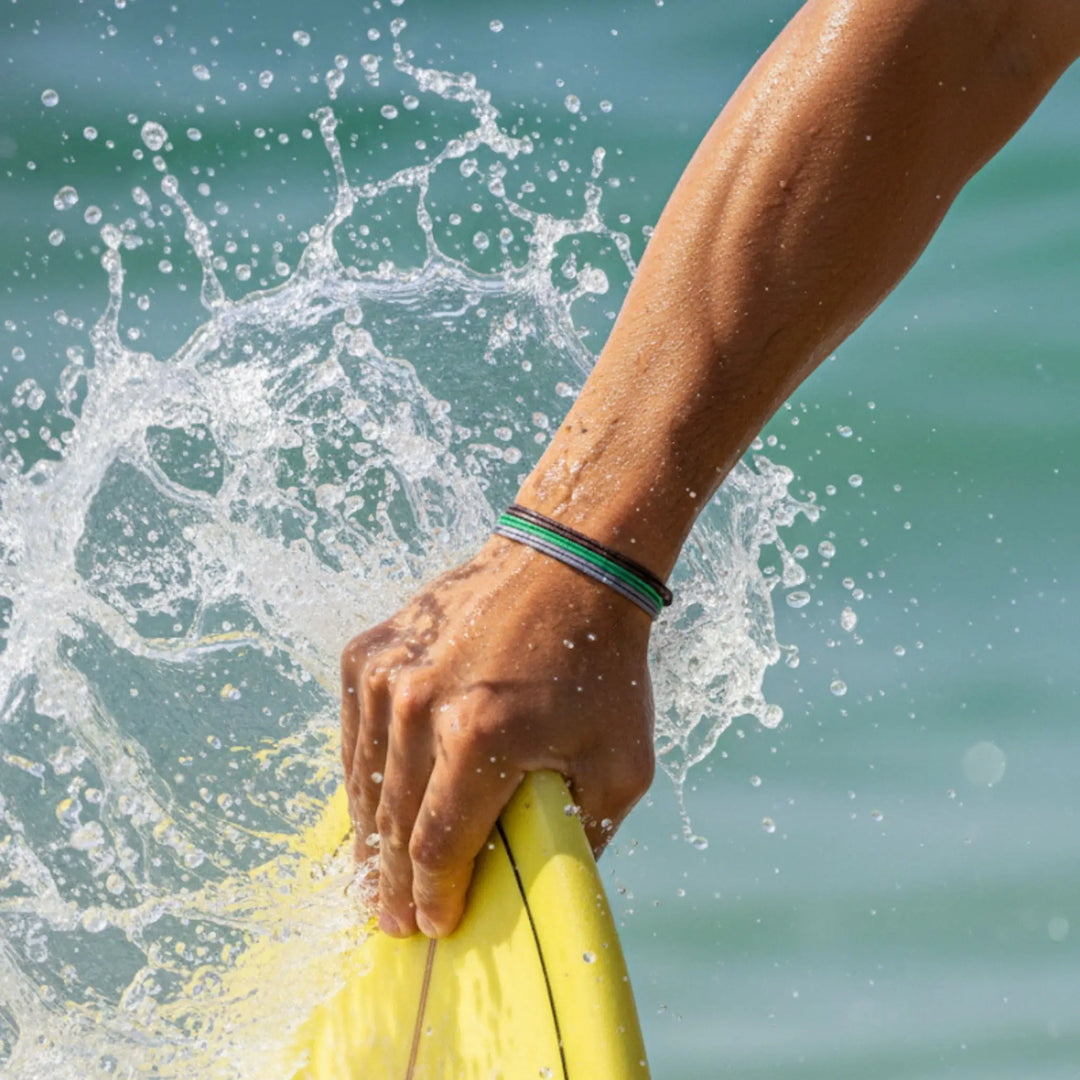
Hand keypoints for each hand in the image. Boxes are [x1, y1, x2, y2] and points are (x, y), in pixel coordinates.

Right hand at [340, 534, 654, 938]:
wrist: (568, 568)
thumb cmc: (601, 666)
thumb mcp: (620, 762)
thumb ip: (582, 833)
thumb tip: (541, 887)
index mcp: (479, 738)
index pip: (436, 846)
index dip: (431, 896)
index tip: (432, 925)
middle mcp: (419, 705)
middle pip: (391, 820)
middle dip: (389, 880)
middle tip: (388, 917)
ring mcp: (386, 674)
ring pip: (362, 780)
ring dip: (367, 834)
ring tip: (371, 874)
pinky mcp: (370, 652)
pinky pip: (354, 733)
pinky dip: (361, 774)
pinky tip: (370, 804)